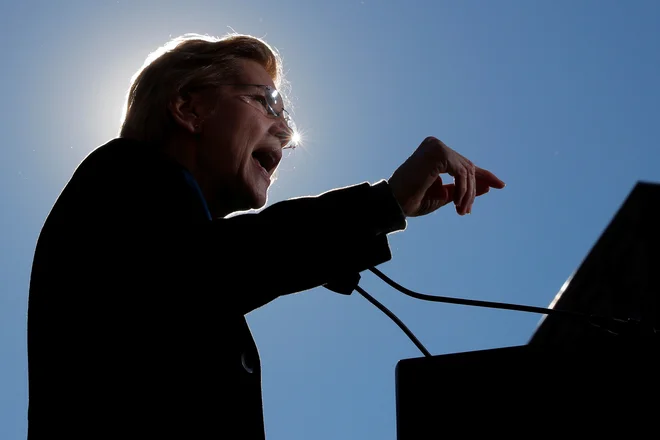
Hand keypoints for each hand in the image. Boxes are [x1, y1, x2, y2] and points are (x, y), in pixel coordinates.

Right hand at [388, 137, 504, 216]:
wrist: (393, 203)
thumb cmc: (412, 200)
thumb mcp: (443, 195)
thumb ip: (462, 189)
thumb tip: (487, 186)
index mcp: (434, 152)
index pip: (463, 163)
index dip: (483, 175)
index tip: (500, 185)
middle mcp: (435, 145)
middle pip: (468, 167)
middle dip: (472, 190)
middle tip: (466, 211)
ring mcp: (437, 147)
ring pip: (467, 170)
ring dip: (468, 193)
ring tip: (461, 210)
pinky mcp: (438, 153)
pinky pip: (462, 173)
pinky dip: (463, 190)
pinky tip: (457, 203)